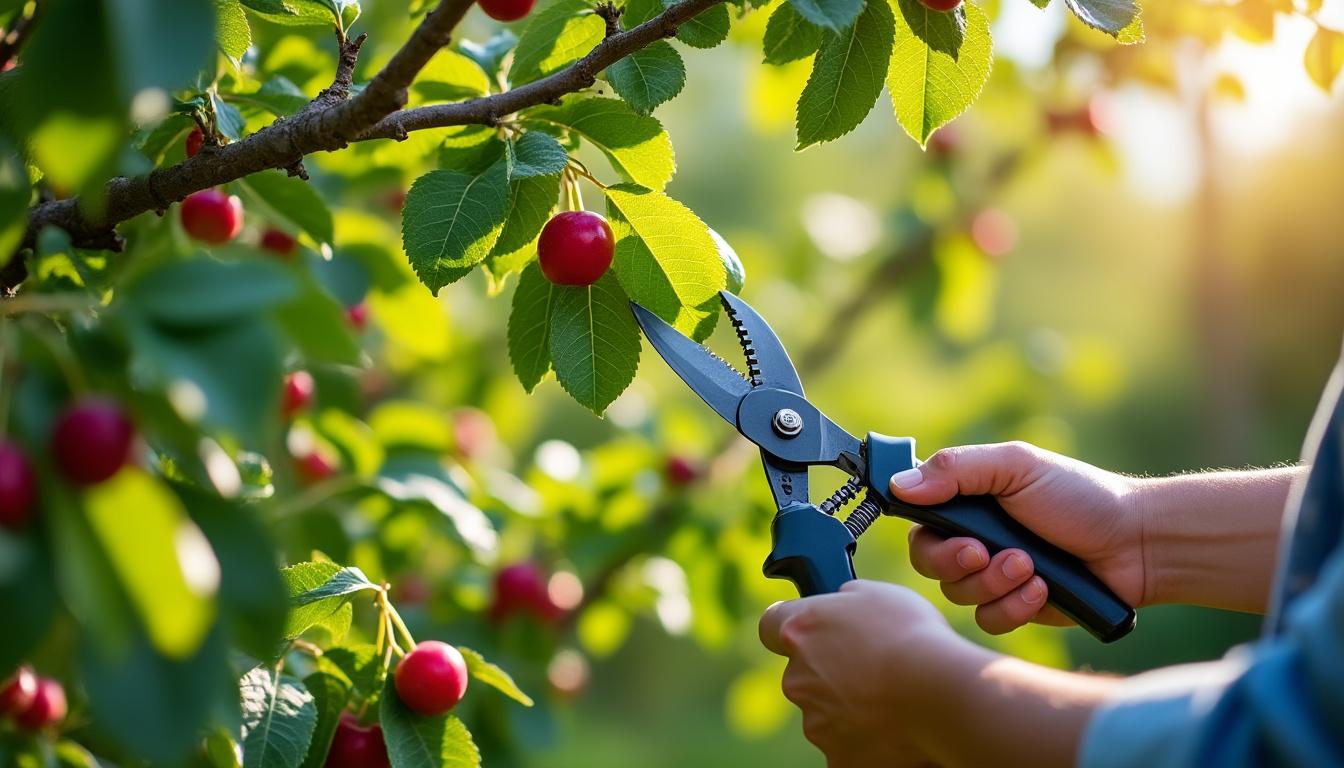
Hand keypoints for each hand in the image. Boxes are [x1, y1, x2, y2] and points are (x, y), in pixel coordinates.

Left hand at [758, 580, 966, 767]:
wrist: (941, 696)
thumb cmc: (912, 636)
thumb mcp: (876, 593)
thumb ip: (846, 599)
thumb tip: (841, 604)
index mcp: (800, 632)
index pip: (772, 626)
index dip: (791, 626)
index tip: (813, 630)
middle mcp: (798, 679)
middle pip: (805, 673)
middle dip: (831, 671)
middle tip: (875, 668)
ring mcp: (816, 722)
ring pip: (827, 711)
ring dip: (851, 706)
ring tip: (896, 698)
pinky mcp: (838, 758)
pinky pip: (848, 745)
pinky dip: (868, 738)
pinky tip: (897, 727)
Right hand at [892, 441, 1144, 633]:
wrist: (1137, 544)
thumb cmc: (1080, 496)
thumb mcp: (1016, 466)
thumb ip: (956, 470)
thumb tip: (899, 484)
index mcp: (969, 502)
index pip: (919, 524)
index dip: (927, 537)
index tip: (959, 536)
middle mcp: (975, 539)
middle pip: (930, 565)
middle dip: (958, 564)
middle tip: (986, 552)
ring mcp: (995, 576)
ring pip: (959, 596)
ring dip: (993, 583)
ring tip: (1031, 566)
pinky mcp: (1017, 609)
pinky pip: (989, 621)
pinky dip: (1014, 607)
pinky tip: (1043, 590)